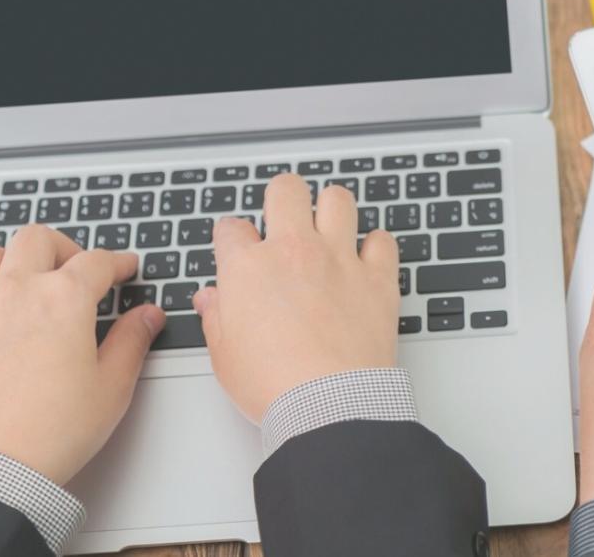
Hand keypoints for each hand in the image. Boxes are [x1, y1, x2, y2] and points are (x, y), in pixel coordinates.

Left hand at [0, 225, 163, 484]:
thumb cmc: (55, 429)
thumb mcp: (113, 386)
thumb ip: (133, 340)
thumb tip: (148, 315)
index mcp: (63, 299)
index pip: (97, 261)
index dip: (118, 262)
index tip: (126, 269)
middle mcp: (16, 292)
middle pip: (38, 239)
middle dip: (64, 248)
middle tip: (77, 271)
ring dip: (14, 260)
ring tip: (29, 282)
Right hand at [192, 176, 399, 421]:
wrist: (330, 403)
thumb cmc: (275, 385)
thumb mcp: (224, 356)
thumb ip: (216, 317)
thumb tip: (211, 299)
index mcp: (248, 268)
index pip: (232, 228)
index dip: (232, 238)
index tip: (238, 249)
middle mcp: (294, 251)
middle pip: (286, 190)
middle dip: (282, 197)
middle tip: (285, 216)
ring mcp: (339, 259)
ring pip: (338, 199)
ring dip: (332, 208)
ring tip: (329, 226)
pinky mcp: (377, 276)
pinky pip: (383, 239)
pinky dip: (376, 245)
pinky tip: (368, 258)